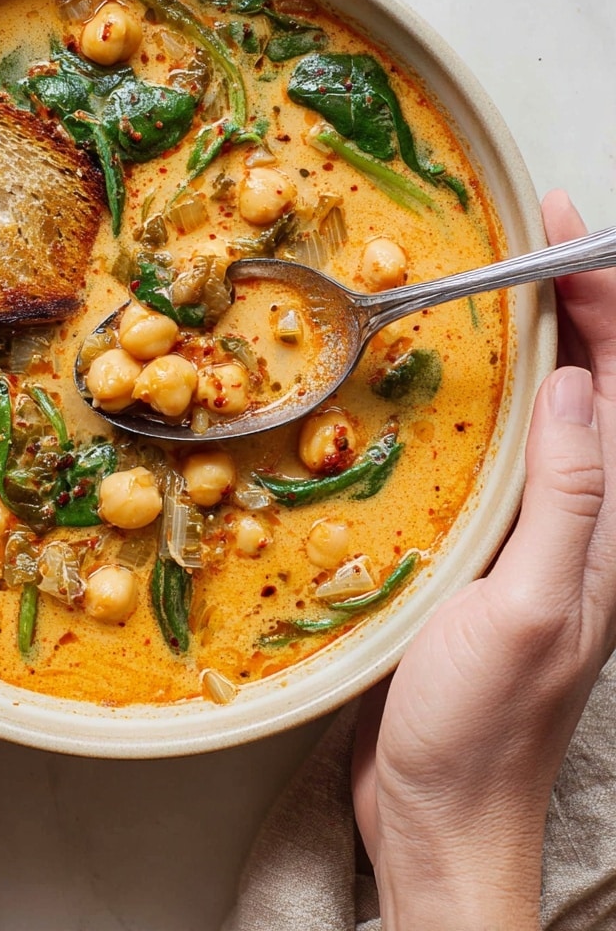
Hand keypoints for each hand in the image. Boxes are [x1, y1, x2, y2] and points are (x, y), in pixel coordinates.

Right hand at [352, 190, 615, 930]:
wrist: (441, 807)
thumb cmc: (480, 724)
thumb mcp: (528, 606)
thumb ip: (566, 497)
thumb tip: (578, 385)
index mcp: (611, 526)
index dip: (606, 300)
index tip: (564, 232)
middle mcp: (589, 520)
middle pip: (603, 385)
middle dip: (580, 301)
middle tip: (532, 236)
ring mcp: (543, 533)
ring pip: (557, 411)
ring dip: (543, 342)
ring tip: (503, 285)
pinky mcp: (496, 548)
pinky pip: (510, 449)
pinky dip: (497, 397)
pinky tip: (462, 384)